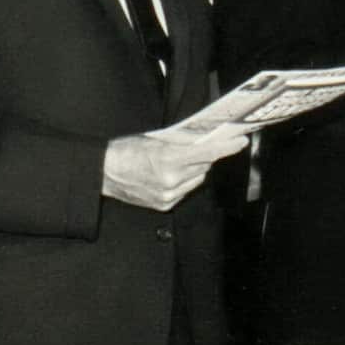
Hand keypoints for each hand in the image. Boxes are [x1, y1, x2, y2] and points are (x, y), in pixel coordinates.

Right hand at [103, 128, 249, 212]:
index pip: (206, 152)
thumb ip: (181, 142)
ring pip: (196, 179)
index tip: (241, 140)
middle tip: (204, 145)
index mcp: (168, 160)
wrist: (103, 173)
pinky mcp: (164, 205)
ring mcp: (168, 195)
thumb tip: (204, 139)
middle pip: (204, 166)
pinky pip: (185, 191)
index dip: (227, 146)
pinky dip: (184, 182)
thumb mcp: (155, 139)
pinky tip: (171, 175)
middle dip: (206, 155)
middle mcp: (171, 180)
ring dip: (195, 169)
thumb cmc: (127, 151)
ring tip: (179, 161)